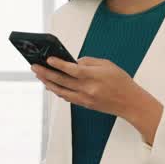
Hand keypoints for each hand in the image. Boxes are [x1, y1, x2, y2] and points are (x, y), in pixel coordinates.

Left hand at [33, 57, 150, 120]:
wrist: (130, 102)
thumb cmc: (121, 81)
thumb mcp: (108, 65)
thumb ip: (89, 62)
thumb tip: (72, 62)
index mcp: (94, 76)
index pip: (72, 69)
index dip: (58, 64)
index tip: (48, 59)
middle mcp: (87, 88)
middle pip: (61, 80)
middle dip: (45, 73)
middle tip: (34, 66)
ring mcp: (85, 98)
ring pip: (60, 90)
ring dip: (47, 82)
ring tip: (39, 75)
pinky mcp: (84, 104)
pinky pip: (66, 97)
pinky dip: (57, 90)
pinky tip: (51, 85)